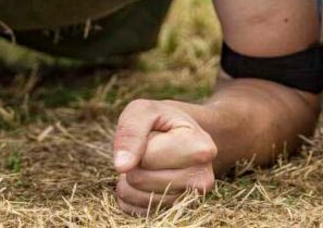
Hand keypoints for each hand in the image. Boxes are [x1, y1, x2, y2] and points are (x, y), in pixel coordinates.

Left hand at [112, 98, 216, 215]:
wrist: (183, 135)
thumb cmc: (161, 120)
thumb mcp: (144, 111)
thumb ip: (130, 132)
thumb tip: (121, 166)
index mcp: (200, 148)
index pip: (146, 157)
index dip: (138, 144)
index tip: (153, 134)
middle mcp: (201, 180)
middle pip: (140, 179)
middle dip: (134, 162)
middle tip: (149, 149)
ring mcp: (190, 200)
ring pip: (137, 197)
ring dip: (131, 179)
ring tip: (148, 163)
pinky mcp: (176, 212)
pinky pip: (137, 210)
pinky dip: (133, 194)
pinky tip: (146, 178)